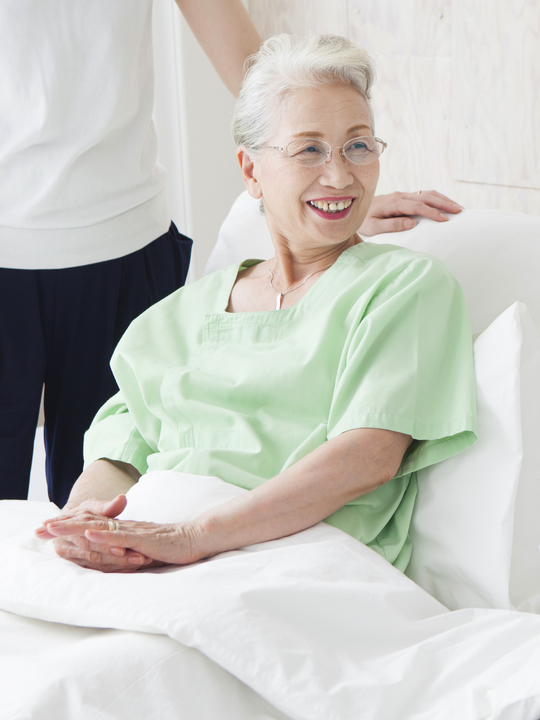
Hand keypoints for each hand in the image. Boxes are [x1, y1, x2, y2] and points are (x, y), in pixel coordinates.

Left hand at [41, 499, 202, 571]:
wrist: (195, 539)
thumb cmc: (172, 547)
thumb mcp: (143, 550)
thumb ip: (127, 552)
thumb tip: (112, 560)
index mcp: (124, 530)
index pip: (93, 525)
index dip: (71, 525)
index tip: (49, 527)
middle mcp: (125, 528)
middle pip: (89, 522)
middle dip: (63, 525)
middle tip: (40, 527)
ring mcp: (134, 532)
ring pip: (100, 527)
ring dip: (75, 527)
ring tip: (54, 527)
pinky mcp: (144, 539)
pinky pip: (121, 536)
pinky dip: (103, 534)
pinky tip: (88, 533)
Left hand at [359, 190, 463, 235]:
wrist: (356, 209)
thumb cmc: (364, 221)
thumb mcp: (373, 227)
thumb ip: (391, 225)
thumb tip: (412, 223)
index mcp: (393, 203)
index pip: (417, 206)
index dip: (432, 213)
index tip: (445, 220)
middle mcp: (400, 195)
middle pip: (426, 197)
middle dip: (444, 203)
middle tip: (459, 211)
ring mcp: (403, 194)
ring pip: (427, 193)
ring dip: (443, 199)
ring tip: (457, 207)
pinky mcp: (404, 196)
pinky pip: (424, 195)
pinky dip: (437, 198)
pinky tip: (445, 204)